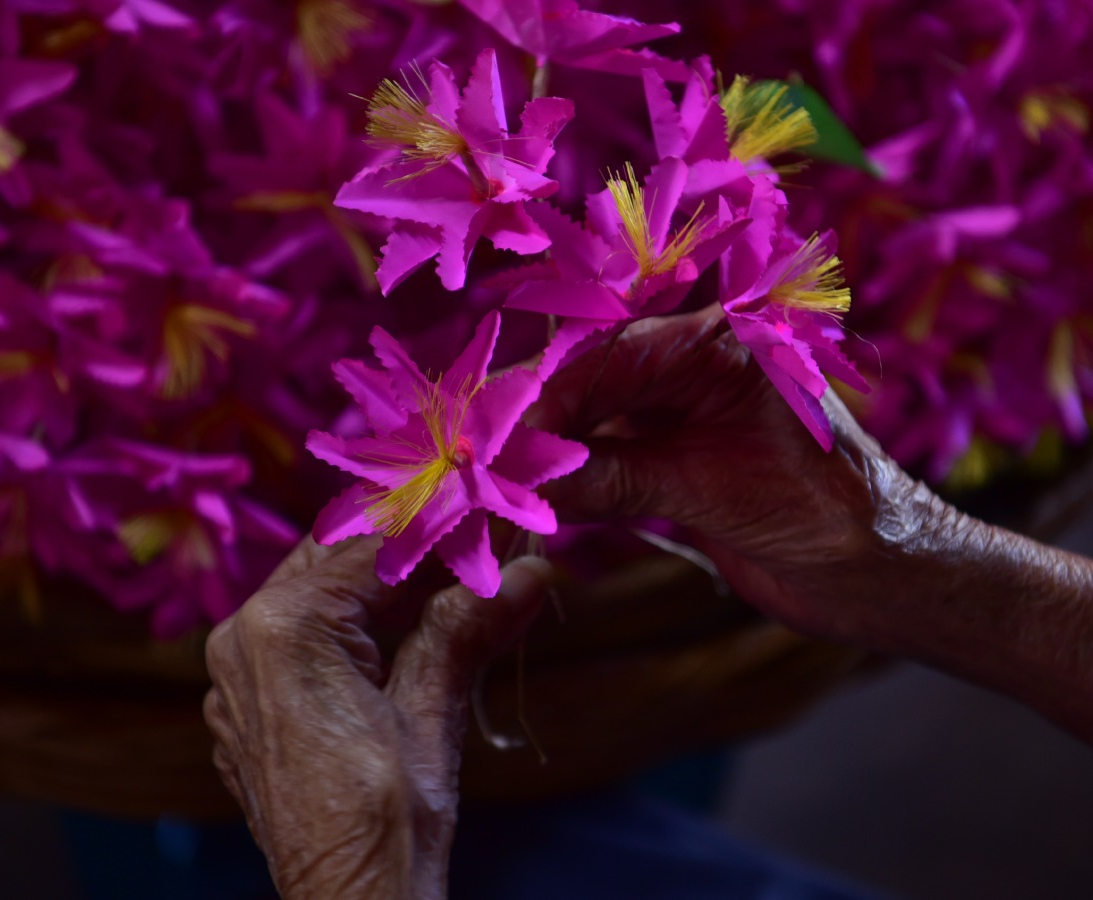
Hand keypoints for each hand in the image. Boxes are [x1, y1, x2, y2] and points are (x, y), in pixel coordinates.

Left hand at [203, 537, 550, 899]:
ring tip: (444, 583)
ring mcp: (234, 679)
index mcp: (285, 626)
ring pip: (312, 597)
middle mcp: (242, 640)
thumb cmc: (388, 819)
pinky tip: (395, 635)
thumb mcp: (434, 710)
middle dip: (403, 549)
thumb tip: (533, 572)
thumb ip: (470, 626)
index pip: (371, 548)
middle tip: (467, 543)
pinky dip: (344, 628)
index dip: (434, 527)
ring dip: (375, 586)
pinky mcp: (242, 711)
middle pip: (333, 560)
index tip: (482, 512)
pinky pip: (292, 642)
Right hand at [530, 305, 940, 643]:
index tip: (497, 437)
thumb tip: (527, 477)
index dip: (549, 395)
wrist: (878, 575)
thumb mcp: (713, 492)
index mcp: (724, 342)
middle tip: (480, 455)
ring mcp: (683, 408)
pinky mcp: (673, 454)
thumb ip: (618, 479)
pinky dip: (569, 474)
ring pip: (591, 415)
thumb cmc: (825, 520)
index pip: (613, 354)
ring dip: (546, 448)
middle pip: (591, 377)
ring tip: (494, 477)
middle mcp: (698, 363)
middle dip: (536, 417)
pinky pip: (603, 452)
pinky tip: (532, 493)